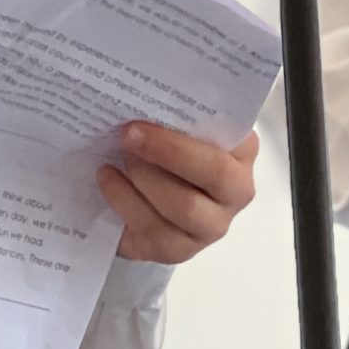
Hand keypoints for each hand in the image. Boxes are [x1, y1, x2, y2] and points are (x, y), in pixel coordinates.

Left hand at [100, 124, 258, 263]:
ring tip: (116, 159)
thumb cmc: (167, 151)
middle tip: (127, 135)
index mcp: (241, 154)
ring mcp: (209, 227)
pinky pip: (153, 229)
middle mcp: (235, 193)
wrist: (146, 192)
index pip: (229, 140)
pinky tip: (107, 179)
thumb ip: (175, 114)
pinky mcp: (178, 251)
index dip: (188, 131)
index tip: (145, 117)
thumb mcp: (178, 128)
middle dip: (166, 152)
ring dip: (144, 178)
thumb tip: (145, 97)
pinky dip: (125, 201)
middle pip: (212, 174)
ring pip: (183, 206)